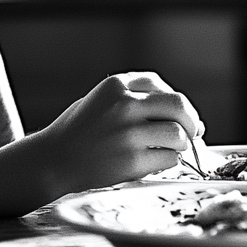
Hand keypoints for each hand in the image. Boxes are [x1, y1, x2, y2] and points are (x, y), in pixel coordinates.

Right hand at [36, 71, 204, 194]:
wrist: (53, 160)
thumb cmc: (79, 131)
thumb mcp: (102, 100)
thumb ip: (138, 100)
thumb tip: (188, 116)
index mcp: (116, 85)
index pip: (161, 86)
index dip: (176, 102)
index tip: (183, 115)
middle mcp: (124, 105)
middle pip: (178, 106)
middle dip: (191, 121)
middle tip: (193, 133)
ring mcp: (128, 133)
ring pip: (178, 134)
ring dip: (181, 144)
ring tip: (170, 149)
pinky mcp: (132, 160)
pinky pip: (169, 158)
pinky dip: (168, 160)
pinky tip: (155, 160)